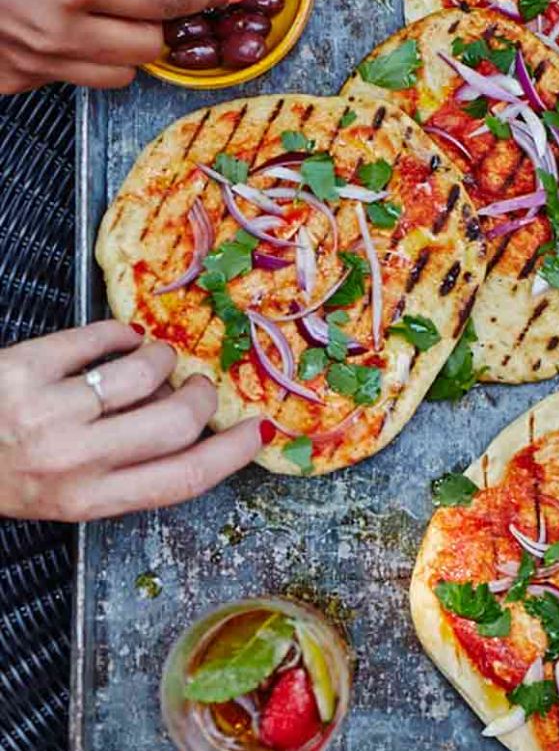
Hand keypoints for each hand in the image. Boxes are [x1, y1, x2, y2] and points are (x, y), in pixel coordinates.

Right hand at [0, 0, 247, 93]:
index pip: (169, 0)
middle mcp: (60, 31)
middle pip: (151, 49)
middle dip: (158, 24)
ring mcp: (35, 63)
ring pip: (118, 76)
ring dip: (124, 50)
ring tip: (99, 16)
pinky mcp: (13, 83)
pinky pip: (71, 82)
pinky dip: (80, 61)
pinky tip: (59, 31)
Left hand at [0, 321, 265, 520]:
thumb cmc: (5, 472)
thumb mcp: (67, 492)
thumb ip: (125, 466)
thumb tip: (192, 422)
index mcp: (87, 500)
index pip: (182, 479)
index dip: (232, 452)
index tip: (259, 429)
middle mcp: (70, 461)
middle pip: (177, 420)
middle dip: (200, 392)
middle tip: (195, 385)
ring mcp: (46, 412)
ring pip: (144, 370)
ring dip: (159, 357)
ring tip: (147, 360)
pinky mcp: (23, 367)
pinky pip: (100, 337)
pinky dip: (119, 333)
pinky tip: (116, 340)